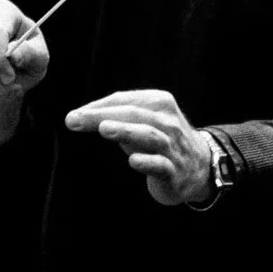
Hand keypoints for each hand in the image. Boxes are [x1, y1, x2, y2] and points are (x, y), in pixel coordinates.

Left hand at [65, 90, 213, 206]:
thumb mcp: (143, 122)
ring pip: (150, 135)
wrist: (199, 167)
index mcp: (159, 103)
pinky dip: (147, 162)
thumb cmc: (160, 140)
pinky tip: (133, 161)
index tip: (74, 116)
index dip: (98, 107)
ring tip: (103, 128)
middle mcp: (167, 121)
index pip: (125, 100)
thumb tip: (78, 116)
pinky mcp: (174, 171)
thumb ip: (116, 116)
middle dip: (103, 115)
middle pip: (134, 114)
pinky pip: (161, 165)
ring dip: (126, 130)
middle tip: (75, 119)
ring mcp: (172, 146)